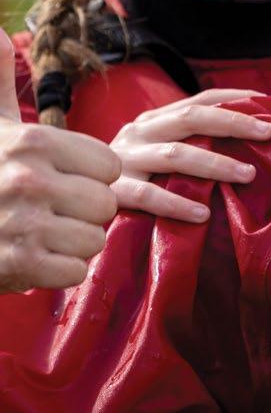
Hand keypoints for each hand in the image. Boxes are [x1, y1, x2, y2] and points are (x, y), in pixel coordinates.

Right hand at [0, 29, 120, 291]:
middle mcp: (31, 179)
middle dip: (86, 212)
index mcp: (34, 141)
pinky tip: (34, 258)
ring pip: (95, 239)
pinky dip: (59, 271)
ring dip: (74, 243)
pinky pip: (75, 271)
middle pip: (107, 203)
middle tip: (56, 211)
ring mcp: (25, 224)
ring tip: (44, 233)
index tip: (65, 179)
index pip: (110, 165)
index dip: (92, 177)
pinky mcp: (18, 266)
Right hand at [110, 89, 270, 222]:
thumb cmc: (129, 181)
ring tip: (247, 175)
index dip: (234, 99)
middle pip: (191, 118)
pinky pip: (148, 196)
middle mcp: (140, 132)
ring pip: (175, 155)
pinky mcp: (113, 193)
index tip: (269, 104)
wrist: (72, 201)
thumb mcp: (156, 154)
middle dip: (233, 123)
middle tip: (267, 132)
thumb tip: (248, 146)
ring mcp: (125, 160)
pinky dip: (176, 203)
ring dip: (215, 164)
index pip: (199, 100)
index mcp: (154, 121)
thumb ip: (191, 146)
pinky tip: (202, 214)